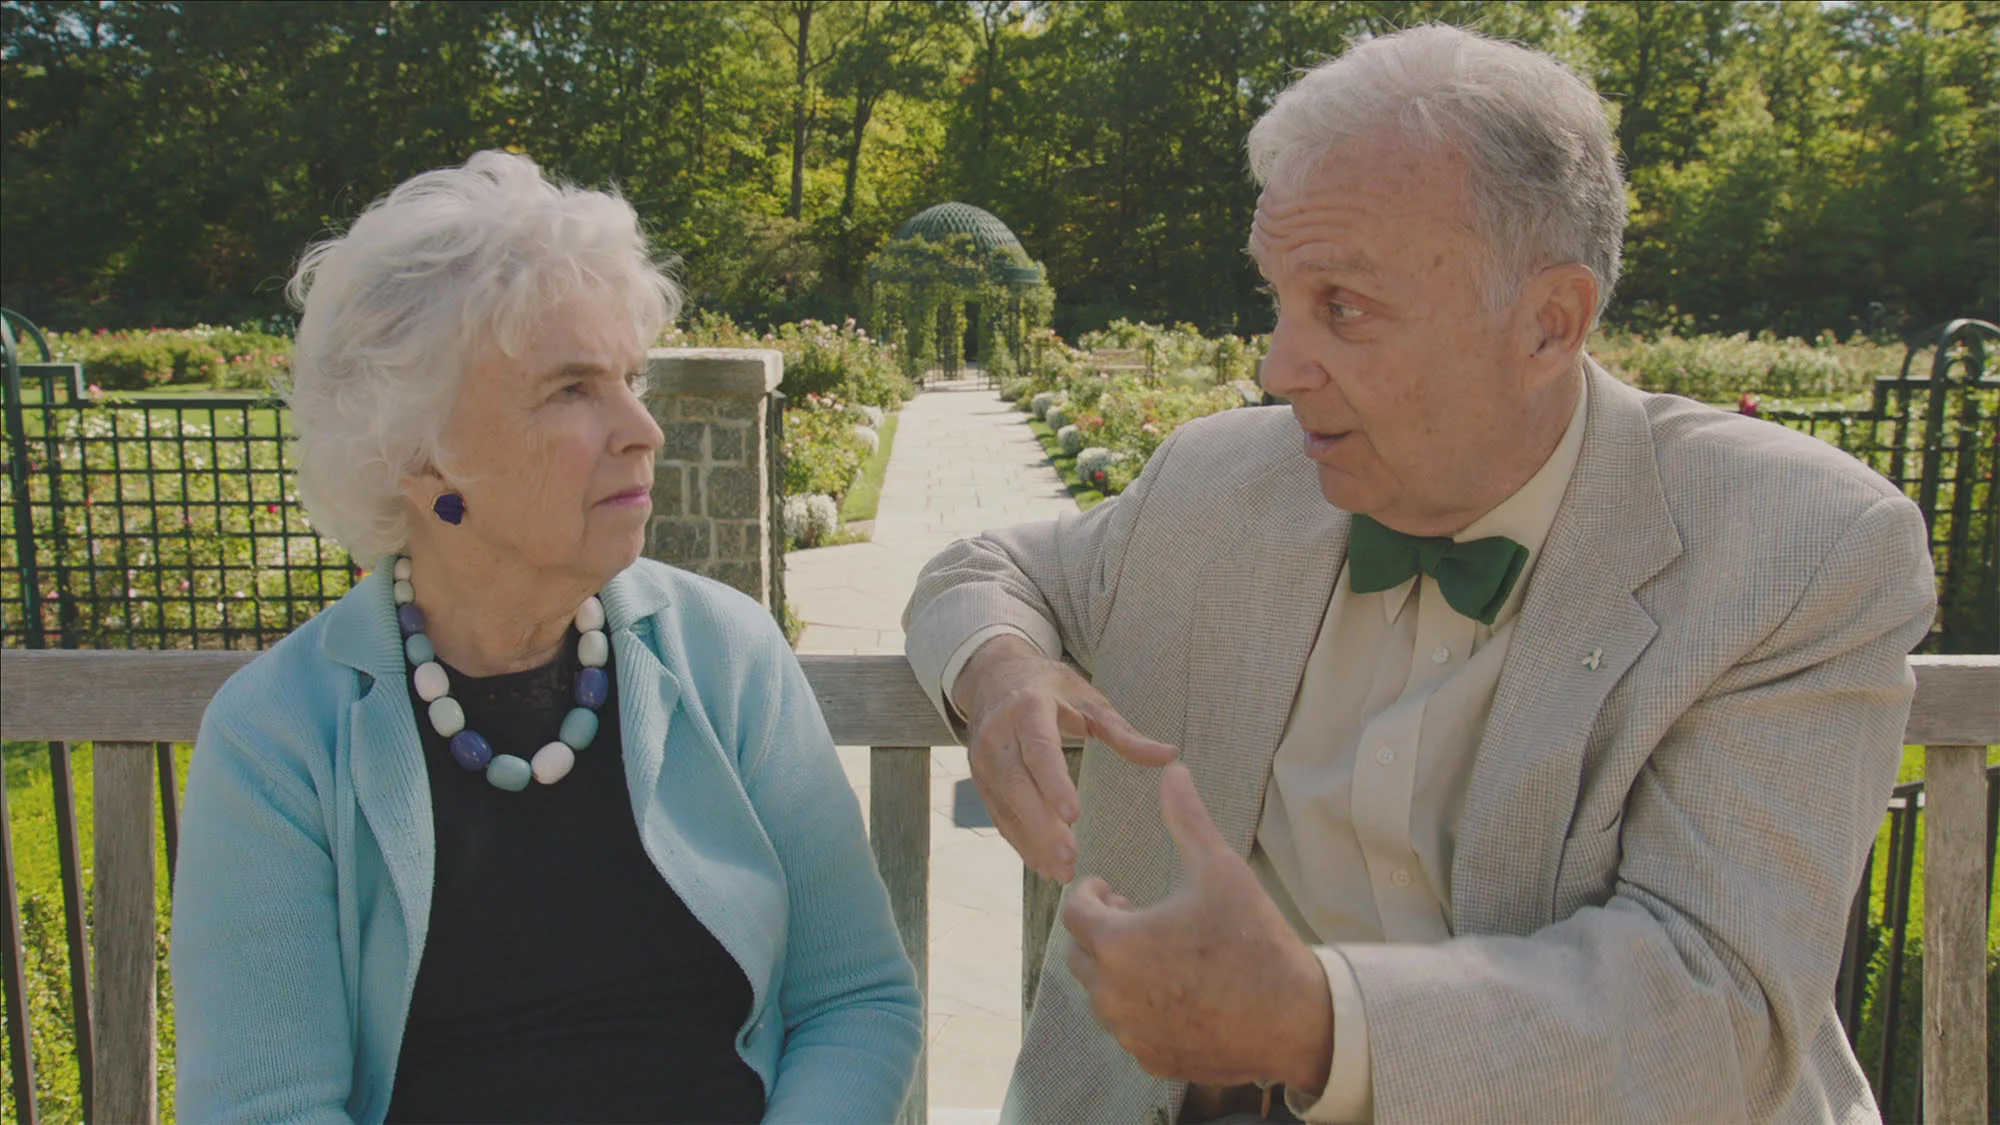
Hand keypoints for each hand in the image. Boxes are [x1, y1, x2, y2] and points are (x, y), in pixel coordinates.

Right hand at [954, 634, 1176, 881]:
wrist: (995, 679)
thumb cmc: (1051, 690)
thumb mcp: (1088, 701)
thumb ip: (1124, 733)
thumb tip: (1169, 755)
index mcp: (1028, 709)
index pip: (1039, 750)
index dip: (1054, 783)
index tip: (1074, 815)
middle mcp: (998, 735)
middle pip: (1018, 785)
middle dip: (1042, 824)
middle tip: (1071, 856)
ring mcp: (983, 761)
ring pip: (1006, 807)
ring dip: (1032, 842)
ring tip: (1062, 871)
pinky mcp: (982, 782)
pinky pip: (1000, 817)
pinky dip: (1021, 843)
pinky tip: (1044, 866)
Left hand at [1062, 764, 1334, 1090]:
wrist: (1296, 1018)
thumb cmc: (1255, 939)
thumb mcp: (1221, 869)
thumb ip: (1187, 819)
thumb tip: (1173, 770)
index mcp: (1118, 943)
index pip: (1074, 913)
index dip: (1090, 895)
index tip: (1111, 888)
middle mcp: (1112, 993)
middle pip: (1080, 954)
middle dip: (1101, 930)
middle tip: (1134, 915)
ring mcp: (1129, 1031)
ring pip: (1101, 994)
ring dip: (1117, 969)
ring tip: (1156, 952)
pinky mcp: (1149, 1058)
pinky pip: (1126, 1027)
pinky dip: (1139, 1007)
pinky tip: (1174, 990)